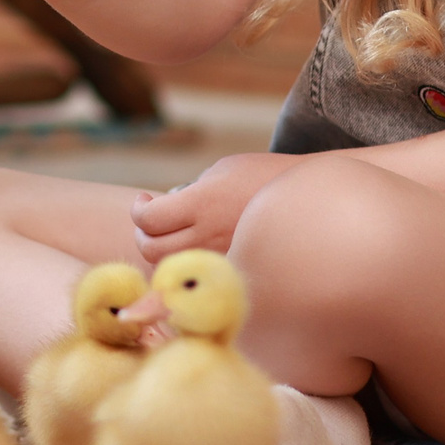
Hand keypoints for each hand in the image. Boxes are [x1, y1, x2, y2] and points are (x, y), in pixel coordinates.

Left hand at [129, 152, 303, 260]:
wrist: (305, 196)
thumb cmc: (260, 175)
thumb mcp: (221, 170)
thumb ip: (190, 192)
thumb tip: (166, 210)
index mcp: (203, 202)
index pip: (150, 219)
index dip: (138, 210)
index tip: (143, 201)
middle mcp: (209, 234)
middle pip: (152, 249)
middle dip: (142, 234)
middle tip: (150, 219)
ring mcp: (222, 256)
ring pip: (171, 267)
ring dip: (160, 251)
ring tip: (169, 233)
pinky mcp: (234, 270)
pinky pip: (196, 274)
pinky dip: (185, 264)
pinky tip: (191, 247)